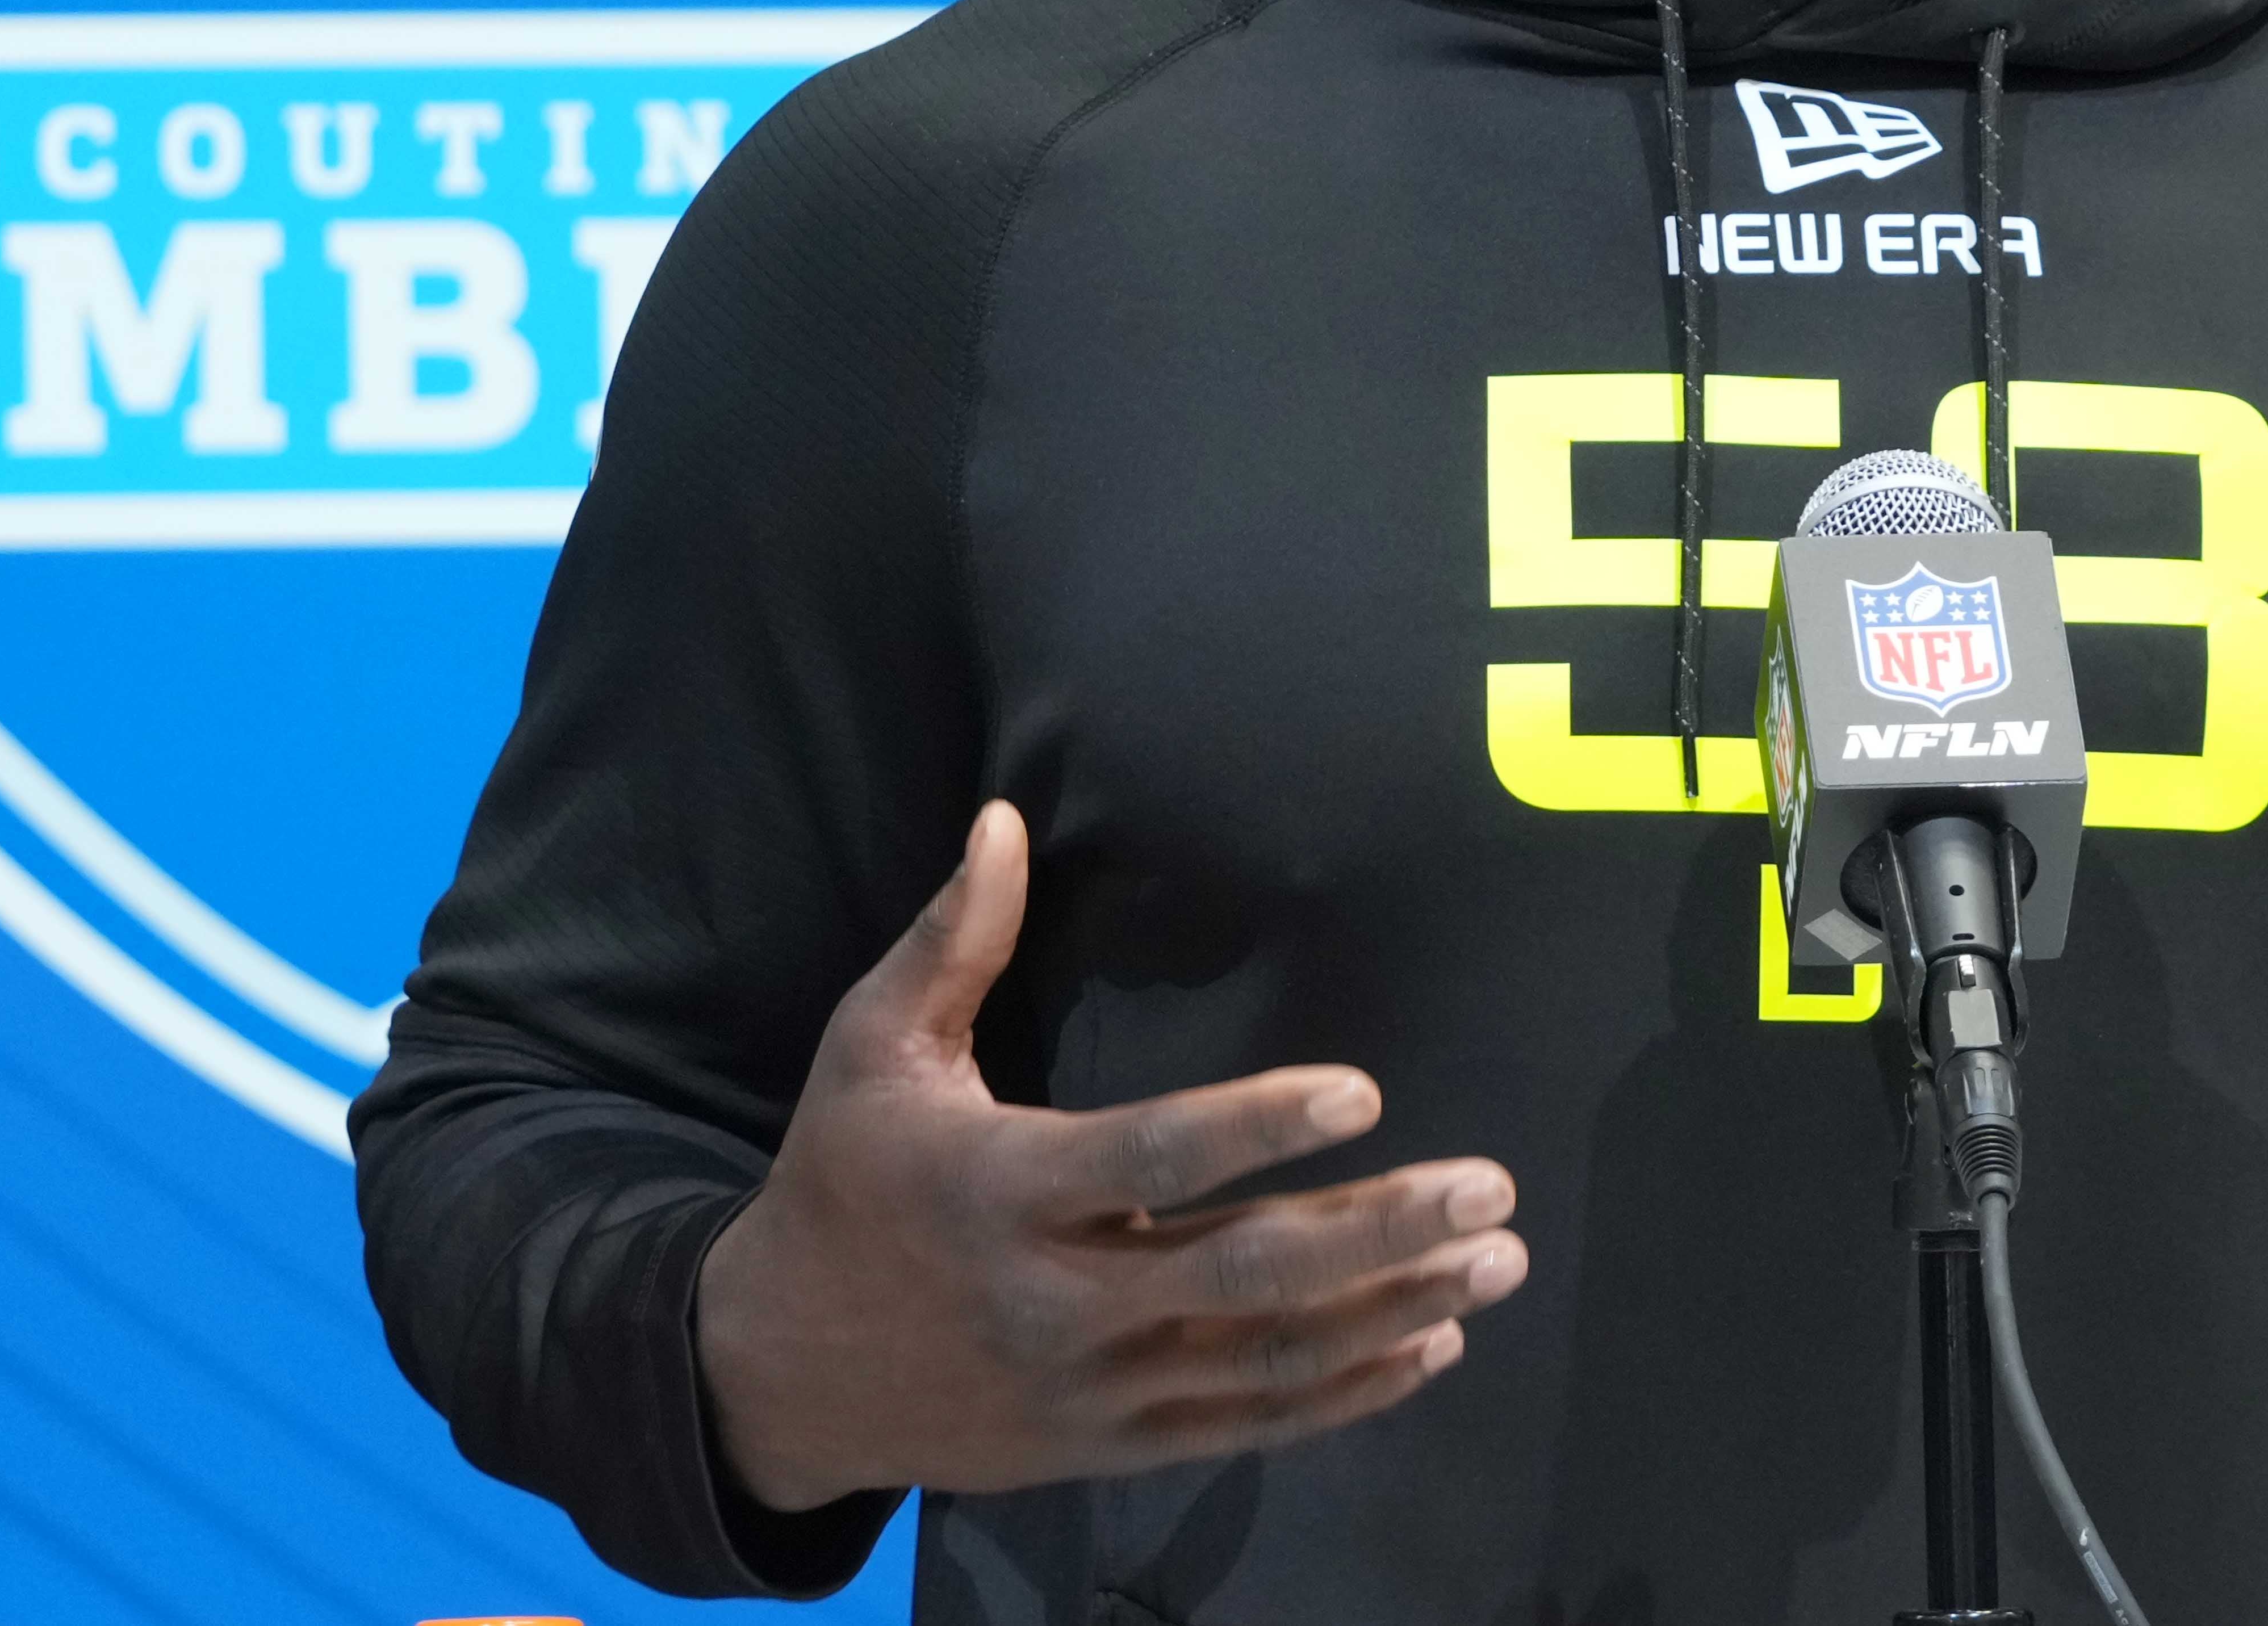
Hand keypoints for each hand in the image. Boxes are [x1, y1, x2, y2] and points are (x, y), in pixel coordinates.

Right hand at [695, 801, 1529, 1510]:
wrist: (776, 1373)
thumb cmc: (841, 1183)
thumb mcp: (867, 1050)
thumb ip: (950, 942)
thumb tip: (1003, 820)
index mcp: (999, 1189)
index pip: (1151, 1158)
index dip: (1258, 1127)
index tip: (1363, 1091)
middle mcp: (1052, 1301)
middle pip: (1237, 1274)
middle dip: (1376, 1232)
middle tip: (1486, 1190)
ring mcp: (1087, 1389)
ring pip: (1262, 1360)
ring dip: (1390, 1312)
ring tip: (1491, 1263)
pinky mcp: (1106, 1447)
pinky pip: (1245, 1427)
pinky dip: (1343, 1394)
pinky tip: (1427, 1347)